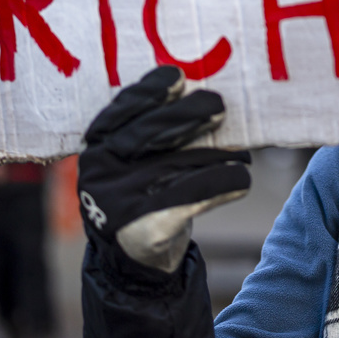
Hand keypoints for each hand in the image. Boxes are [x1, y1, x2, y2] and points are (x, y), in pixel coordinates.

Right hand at [78, 66, 250, 273]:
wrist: (134, 259)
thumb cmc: (143, 193)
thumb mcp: (135, 162)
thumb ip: (156, 133)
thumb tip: (206, 97)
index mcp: (96, 148)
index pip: (119, 112)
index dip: (149, 92)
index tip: (178, 78)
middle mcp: (101, 173)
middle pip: (148, 135)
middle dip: (188, 116)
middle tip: (219, 106)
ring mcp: (119, 202)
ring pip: (178, 165)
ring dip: (217, 155)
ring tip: (242, 152)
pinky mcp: (146, 228)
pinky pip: (193, 197)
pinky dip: (222, 184)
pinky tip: (240, 179)